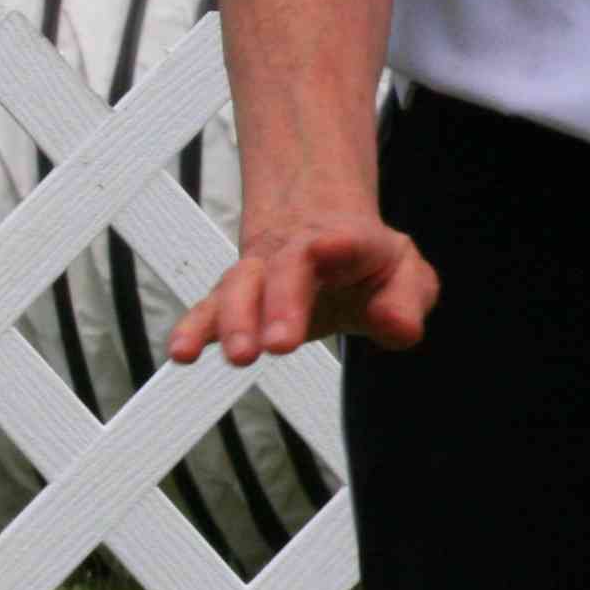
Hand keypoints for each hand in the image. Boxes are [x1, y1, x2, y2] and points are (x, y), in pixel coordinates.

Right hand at [168, 213, 438, 365]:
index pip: (338, 240)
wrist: (317, 233)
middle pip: (281, 269)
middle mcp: (293, 253)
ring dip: (233, 321)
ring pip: (238, 287)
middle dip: (278, 305)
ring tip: (238, 356)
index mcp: (345, 242)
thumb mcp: (406, 275)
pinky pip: (208, 310)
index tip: (322, 249)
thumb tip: (395, 324)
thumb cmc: (365, 261)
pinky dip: (193, 330)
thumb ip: (407, 301)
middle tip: (280, 345)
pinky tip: (183, 353)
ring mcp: (258, 274)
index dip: (329, 246)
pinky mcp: (232, 300)